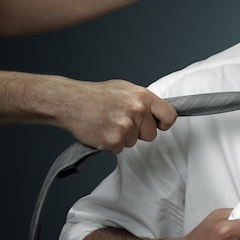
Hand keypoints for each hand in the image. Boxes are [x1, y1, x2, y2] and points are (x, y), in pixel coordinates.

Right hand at [57, 78, 177, 151]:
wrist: (70, 102)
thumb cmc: (97, 95)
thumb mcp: (126, 89)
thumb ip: (143, 101)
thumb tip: (158, 112)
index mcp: (143, 96)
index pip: (170, 115)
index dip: (165, 123)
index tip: (159, 125)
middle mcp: (137, 110)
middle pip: (151, 134)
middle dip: (139, 132)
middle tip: (121, 120)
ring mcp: (125, 126)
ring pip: (133, 142)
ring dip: (123, 137)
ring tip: (108, 122)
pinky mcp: (113, 140)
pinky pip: (119, 149)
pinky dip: (110, 144)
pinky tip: (101, 130)